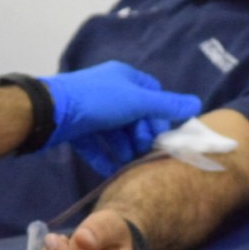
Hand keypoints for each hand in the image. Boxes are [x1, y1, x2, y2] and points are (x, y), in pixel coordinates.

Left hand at [40, 61, 200, 173]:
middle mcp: (109, 91)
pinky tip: (109, 171)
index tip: (161, 133)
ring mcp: (91, 109)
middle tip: (143, 151)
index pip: (151, 93)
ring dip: (124, 148)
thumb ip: (165, 105)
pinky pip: (95, 143)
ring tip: (128, 164)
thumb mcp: (137, 101)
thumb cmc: (99, 101)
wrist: (51, 111)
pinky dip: (103, 156)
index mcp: (124, 78)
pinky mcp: (76, 127)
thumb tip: (196, 103)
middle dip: (140, 134)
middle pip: (134, 115)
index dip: (159, 113)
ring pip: (115, 131)